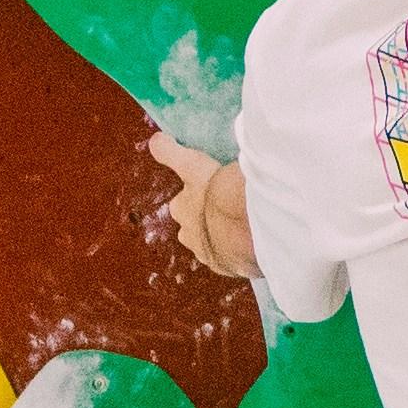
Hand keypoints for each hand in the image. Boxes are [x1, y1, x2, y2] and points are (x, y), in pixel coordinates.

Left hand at [146, 130, 257, 281]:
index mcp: (182, 208)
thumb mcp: (192, 164)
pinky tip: (252, 243)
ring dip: (224, 238)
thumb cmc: (216, 190)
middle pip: (194, 227)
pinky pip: (232, 259)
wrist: (243, 222)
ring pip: (213, 244)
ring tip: (243, 227)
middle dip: (207, 221)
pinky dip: (238, 253)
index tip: (206, 193)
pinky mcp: (227, 267)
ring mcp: (208, 253)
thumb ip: (171, 153)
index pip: (182, 204)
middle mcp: (190, 234)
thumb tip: (155, 140)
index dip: (194, 198)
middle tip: (227, 209)